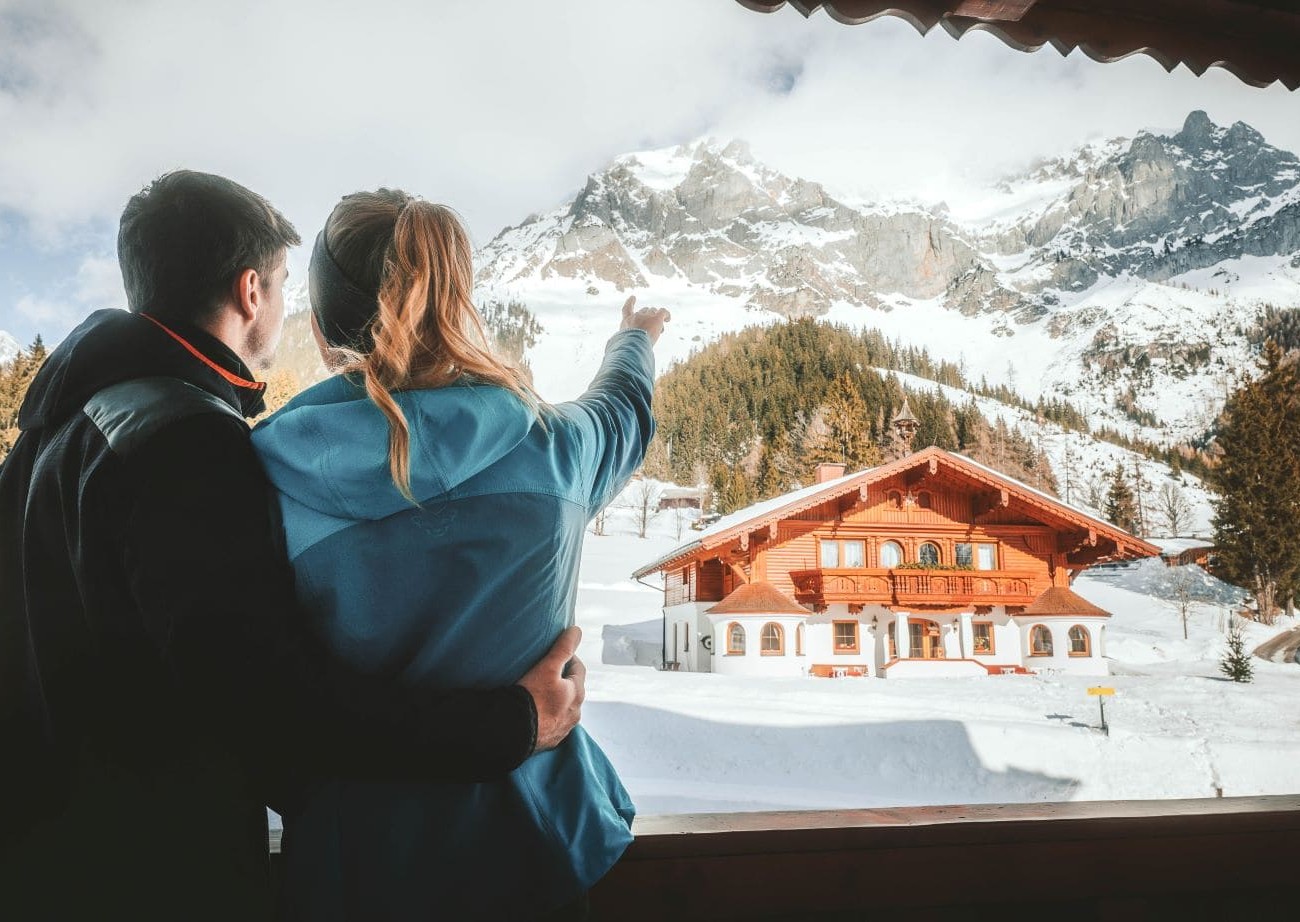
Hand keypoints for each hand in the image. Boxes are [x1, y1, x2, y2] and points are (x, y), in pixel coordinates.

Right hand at [517, 626, 585, 751]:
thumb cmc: (532, 698)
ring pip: (562, 707)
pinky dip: (547, 715)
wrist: (513, 733)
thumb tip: (577, 630)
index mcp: (578, 694)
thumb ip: (563, 648)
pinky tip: (534, 712)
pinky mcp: (550, 740)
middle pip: (571, 689)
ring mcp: (563, 728)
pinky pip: (551, 723)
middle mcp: (575, 713)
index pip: (577, 668)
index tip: (554, 654)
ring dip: (555, 699)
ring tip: (538, 692)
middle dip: (562, 679)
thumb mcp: (548, 667)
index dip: (567, 657)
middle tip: (544, 671)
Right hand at [618, 295, 669, 345]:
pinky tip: (668, 320)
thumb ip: (631, 339)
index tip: (633, 297)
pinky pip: (663, 311)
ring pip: (653, 311)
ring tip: (660, 330)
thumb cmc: (628, 347)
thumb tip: (639, 345)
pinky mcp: (656, 318)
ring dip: (657, 319)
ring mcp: (647, 316)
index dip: (630, 302)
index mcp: (626, 322)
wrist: (633, 344)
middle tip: (652, 329)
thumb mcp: (626, 342)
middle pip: (644, 311)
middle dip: (649, 317)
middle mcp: (636, 316)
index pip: (626, 309)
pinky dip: (666, 314)